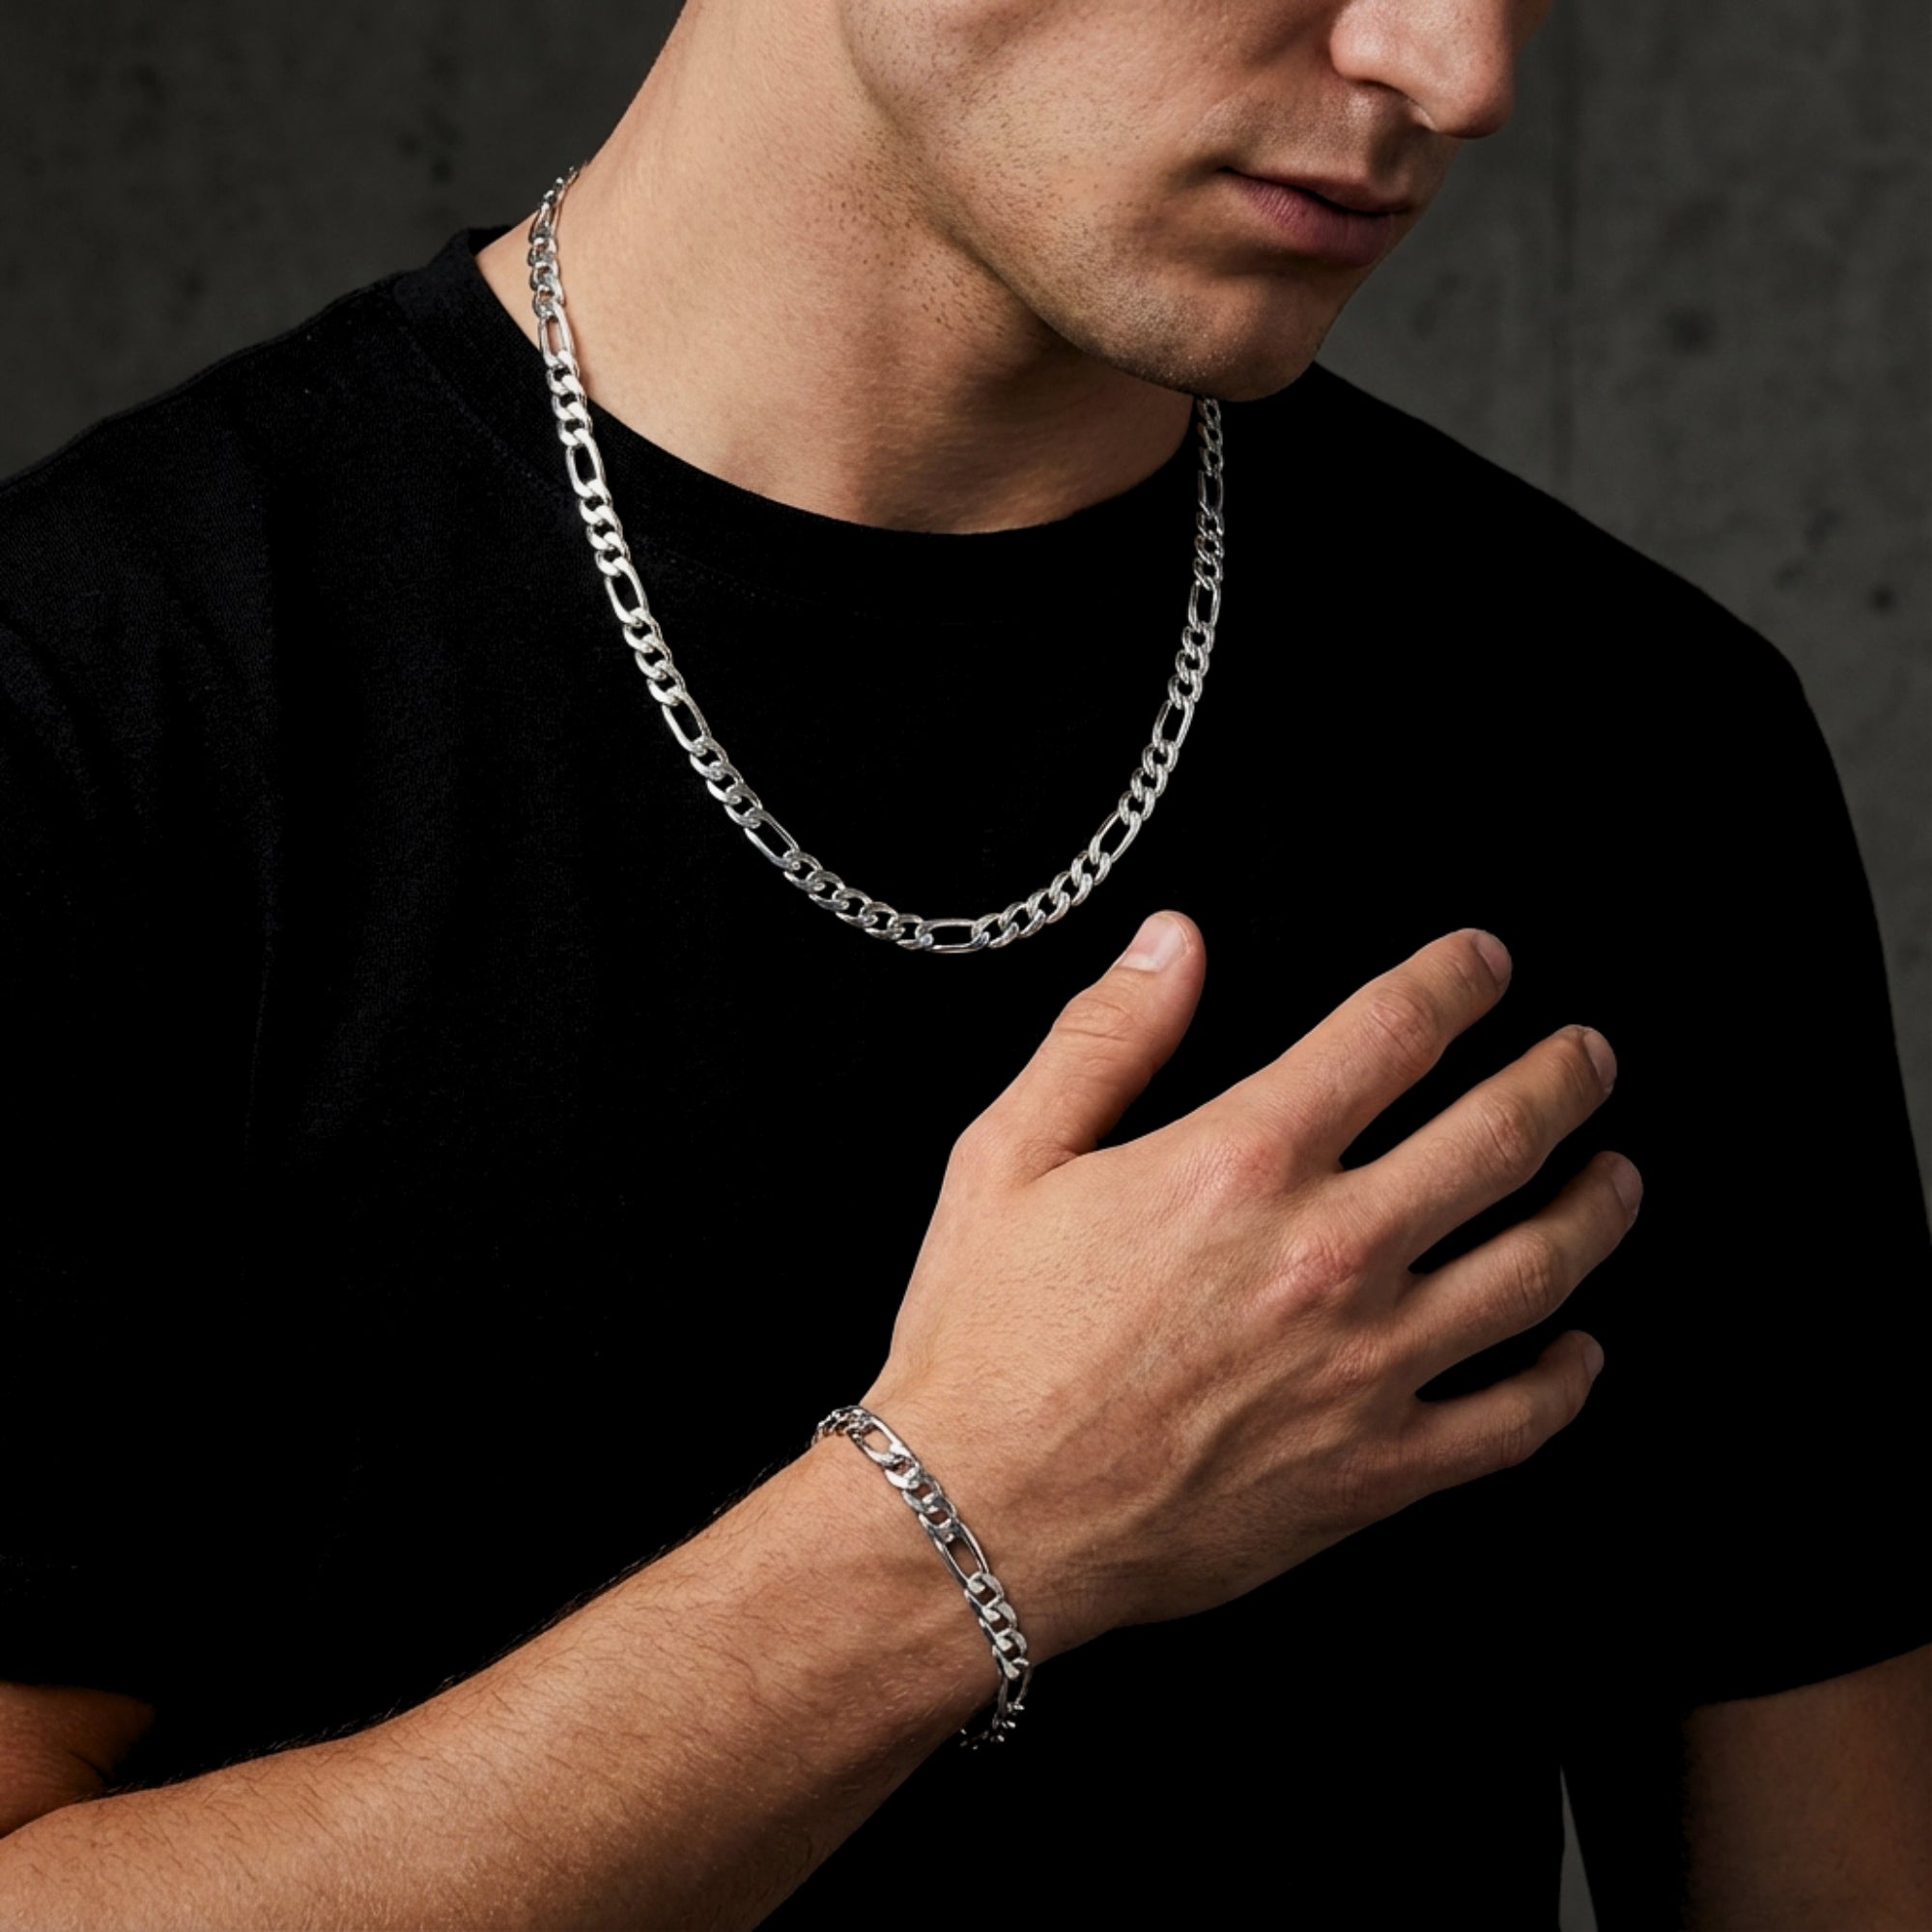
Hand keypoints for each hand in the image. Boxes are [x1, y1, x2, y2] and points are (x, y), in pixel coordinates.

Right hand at [861, 916, 1638, 1659]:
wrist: (980, 1521)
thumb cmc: (986, 1342)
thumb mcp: (1008, 1157)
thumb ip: (1104, 1036)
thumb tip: (1175, 942)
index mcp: (1241, 1163)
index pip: (1393, 1031)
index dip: (1459, 979)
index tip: (1486, 964)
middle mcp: (1328, 1255)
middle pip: (1499, 1137)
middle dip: (1561, 1078)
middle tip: (1588, 1057)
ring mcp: (1367, 1368)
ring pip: (1537, 1270)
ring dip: (1595, 1209)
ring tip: (1615, 1177)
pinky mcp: (1376, 1470)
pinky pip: (1513, 1420)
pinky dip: (1565, 1380)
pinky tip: (1581, 1351)